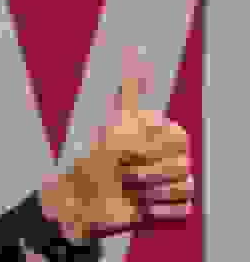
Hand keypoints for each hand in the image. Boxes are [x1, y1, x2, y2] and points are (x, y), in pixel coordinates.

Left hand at [40, 47, 195, 240]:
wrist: (78, 202)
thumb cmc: (91, 162)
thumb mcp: (109, 126)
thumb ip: (127, 93)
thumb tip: (134, 51)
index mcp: (162, 136)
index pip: (176, 137)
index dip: (150, 145)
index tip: (125, 151)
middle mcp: (171, 158)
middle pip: (180, 163)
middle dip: (146, 170)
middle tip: (122, 173)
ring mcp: (172, 183)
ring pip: (183, 184)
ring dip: (149, 189)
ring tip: (128, 189)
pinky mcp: (171, 209)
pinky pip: (183, 209)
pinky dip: (159, 210)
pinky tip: (140, 207)